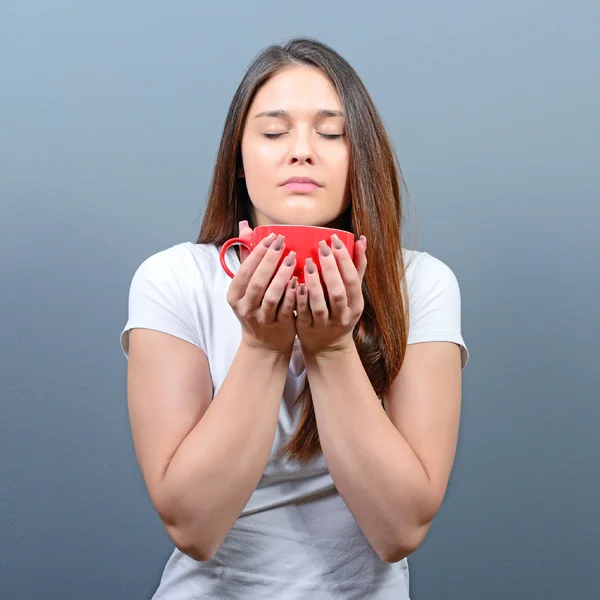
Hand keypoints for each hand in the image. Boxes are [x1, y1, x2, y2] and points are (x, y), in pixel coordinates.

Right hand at [227, 221, 297, 356]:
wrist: (265, 343)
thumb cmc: (256, 306)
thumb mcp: (247, 285)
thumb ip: (247, 256)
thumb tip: (245, 226)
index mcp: (235, 295)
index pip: (244, 270)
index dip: (257, 253)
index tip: (271, 238)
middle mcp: (245, 307)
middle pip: (257, 282)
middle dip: (270, 260)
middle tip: (283, 243)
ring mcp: (262, 318)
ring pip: (272, 295)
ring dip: (283, 276)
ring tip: (293, 258)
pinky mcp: (279, 325)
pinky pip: (287, 308)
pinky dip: (294, 294)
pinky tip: (301, 280)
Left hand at [295, 233, 367, 357]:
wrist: (327, 346)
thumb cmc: (339, 312)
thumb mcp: (352, 294)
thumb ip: (356, 268)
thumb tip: (361, 239)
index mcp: (355, 304)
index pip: (352, 280)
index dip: (345, 260)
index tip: (335, 241)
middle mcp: (342, 316)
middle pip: (338, 292)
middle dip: (331, 268)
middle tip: (321, 247)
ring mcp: (324, 324)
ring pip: (320, 305)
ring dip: (314, 283)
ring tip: (308, 264)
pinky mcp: (306, 329)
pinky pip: (302, 313)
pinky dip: (299, 298)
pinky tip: (294, 283)